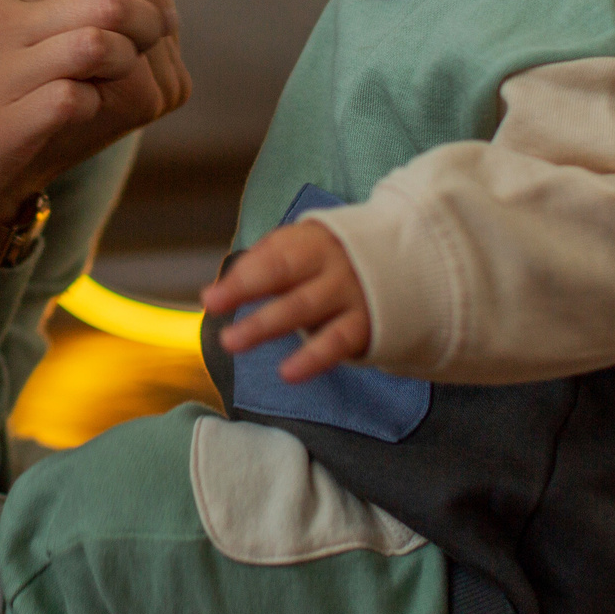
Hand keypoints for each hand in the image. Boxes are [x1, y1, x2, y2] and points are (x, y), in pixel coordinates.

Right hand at [0, 0, 183, 351]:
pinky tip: (83, 112)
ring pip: (99, 44)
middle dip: (148, 24)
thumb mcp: (6, 33)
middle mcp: (0, 22)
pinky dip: (95, 106)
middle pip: (108, 1)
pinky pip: (78, 99)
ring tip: (117, 81)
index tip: (158, 21)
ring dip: (125, 64)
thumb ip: (69, 5)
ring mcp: (2, 71)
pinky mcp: (9, 121)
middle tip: (152, 49)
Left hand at [200, 222, 371, 382]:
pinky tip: (288, 373)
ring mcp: (349, 291)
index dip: (239, 279)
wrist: (403, 264)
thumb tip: (213, 294)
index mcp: (309, 240)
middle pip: (283, 274)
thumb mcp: (299, 250)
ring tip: (233, 342)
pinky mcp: (364, 323)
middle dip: (246, 293)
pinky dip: (313, 358)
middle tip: (214, 314)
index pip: (269, 258)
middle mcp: (329, 262)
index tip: (211, 299)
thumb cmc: (329, 263)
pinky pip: (336, 341)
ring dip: (266, 325)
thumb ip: (259, 267)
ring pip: (304, 307)